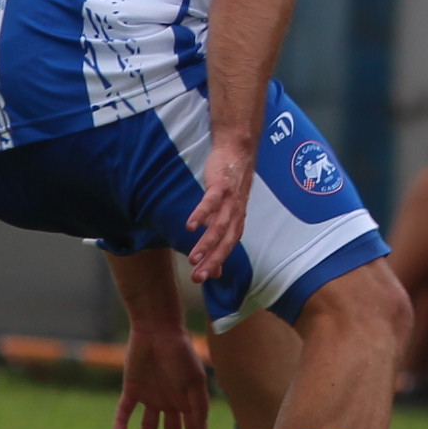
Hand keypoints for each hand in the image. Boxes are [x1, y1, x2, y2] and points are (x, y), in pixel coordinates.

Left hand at [111, 319, 214, 428]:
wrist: (157, 330)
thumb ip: (197, 406)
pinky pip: (125, 412)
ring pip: (147, 428)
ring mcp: (150, 396)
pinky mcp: (132, 390)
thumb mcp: (194, 381)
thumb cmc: (180, 353)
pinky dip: (121, 425)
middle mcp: (169, 402)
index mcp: (187, 401)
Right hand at [184, 133, 256, 286]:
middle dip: (213, 261)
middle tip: (198, 277)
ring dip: (206, 244)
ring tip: (192, 258)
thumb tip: (217, 268)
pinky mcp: (221, 185)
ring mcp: (230, 199)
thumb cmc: (229, 183)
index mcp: (236, 220)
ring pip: (219, 226)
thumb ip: (220, 236)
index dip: (217, 263)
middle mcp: (236, 213)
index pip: (228, 247)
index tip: (203, 279)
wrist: (237, 150)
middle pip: (225, 241)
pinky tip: (190, 226)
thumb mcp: (226, 211)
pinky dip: (201, 215)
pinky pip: (211, 202)